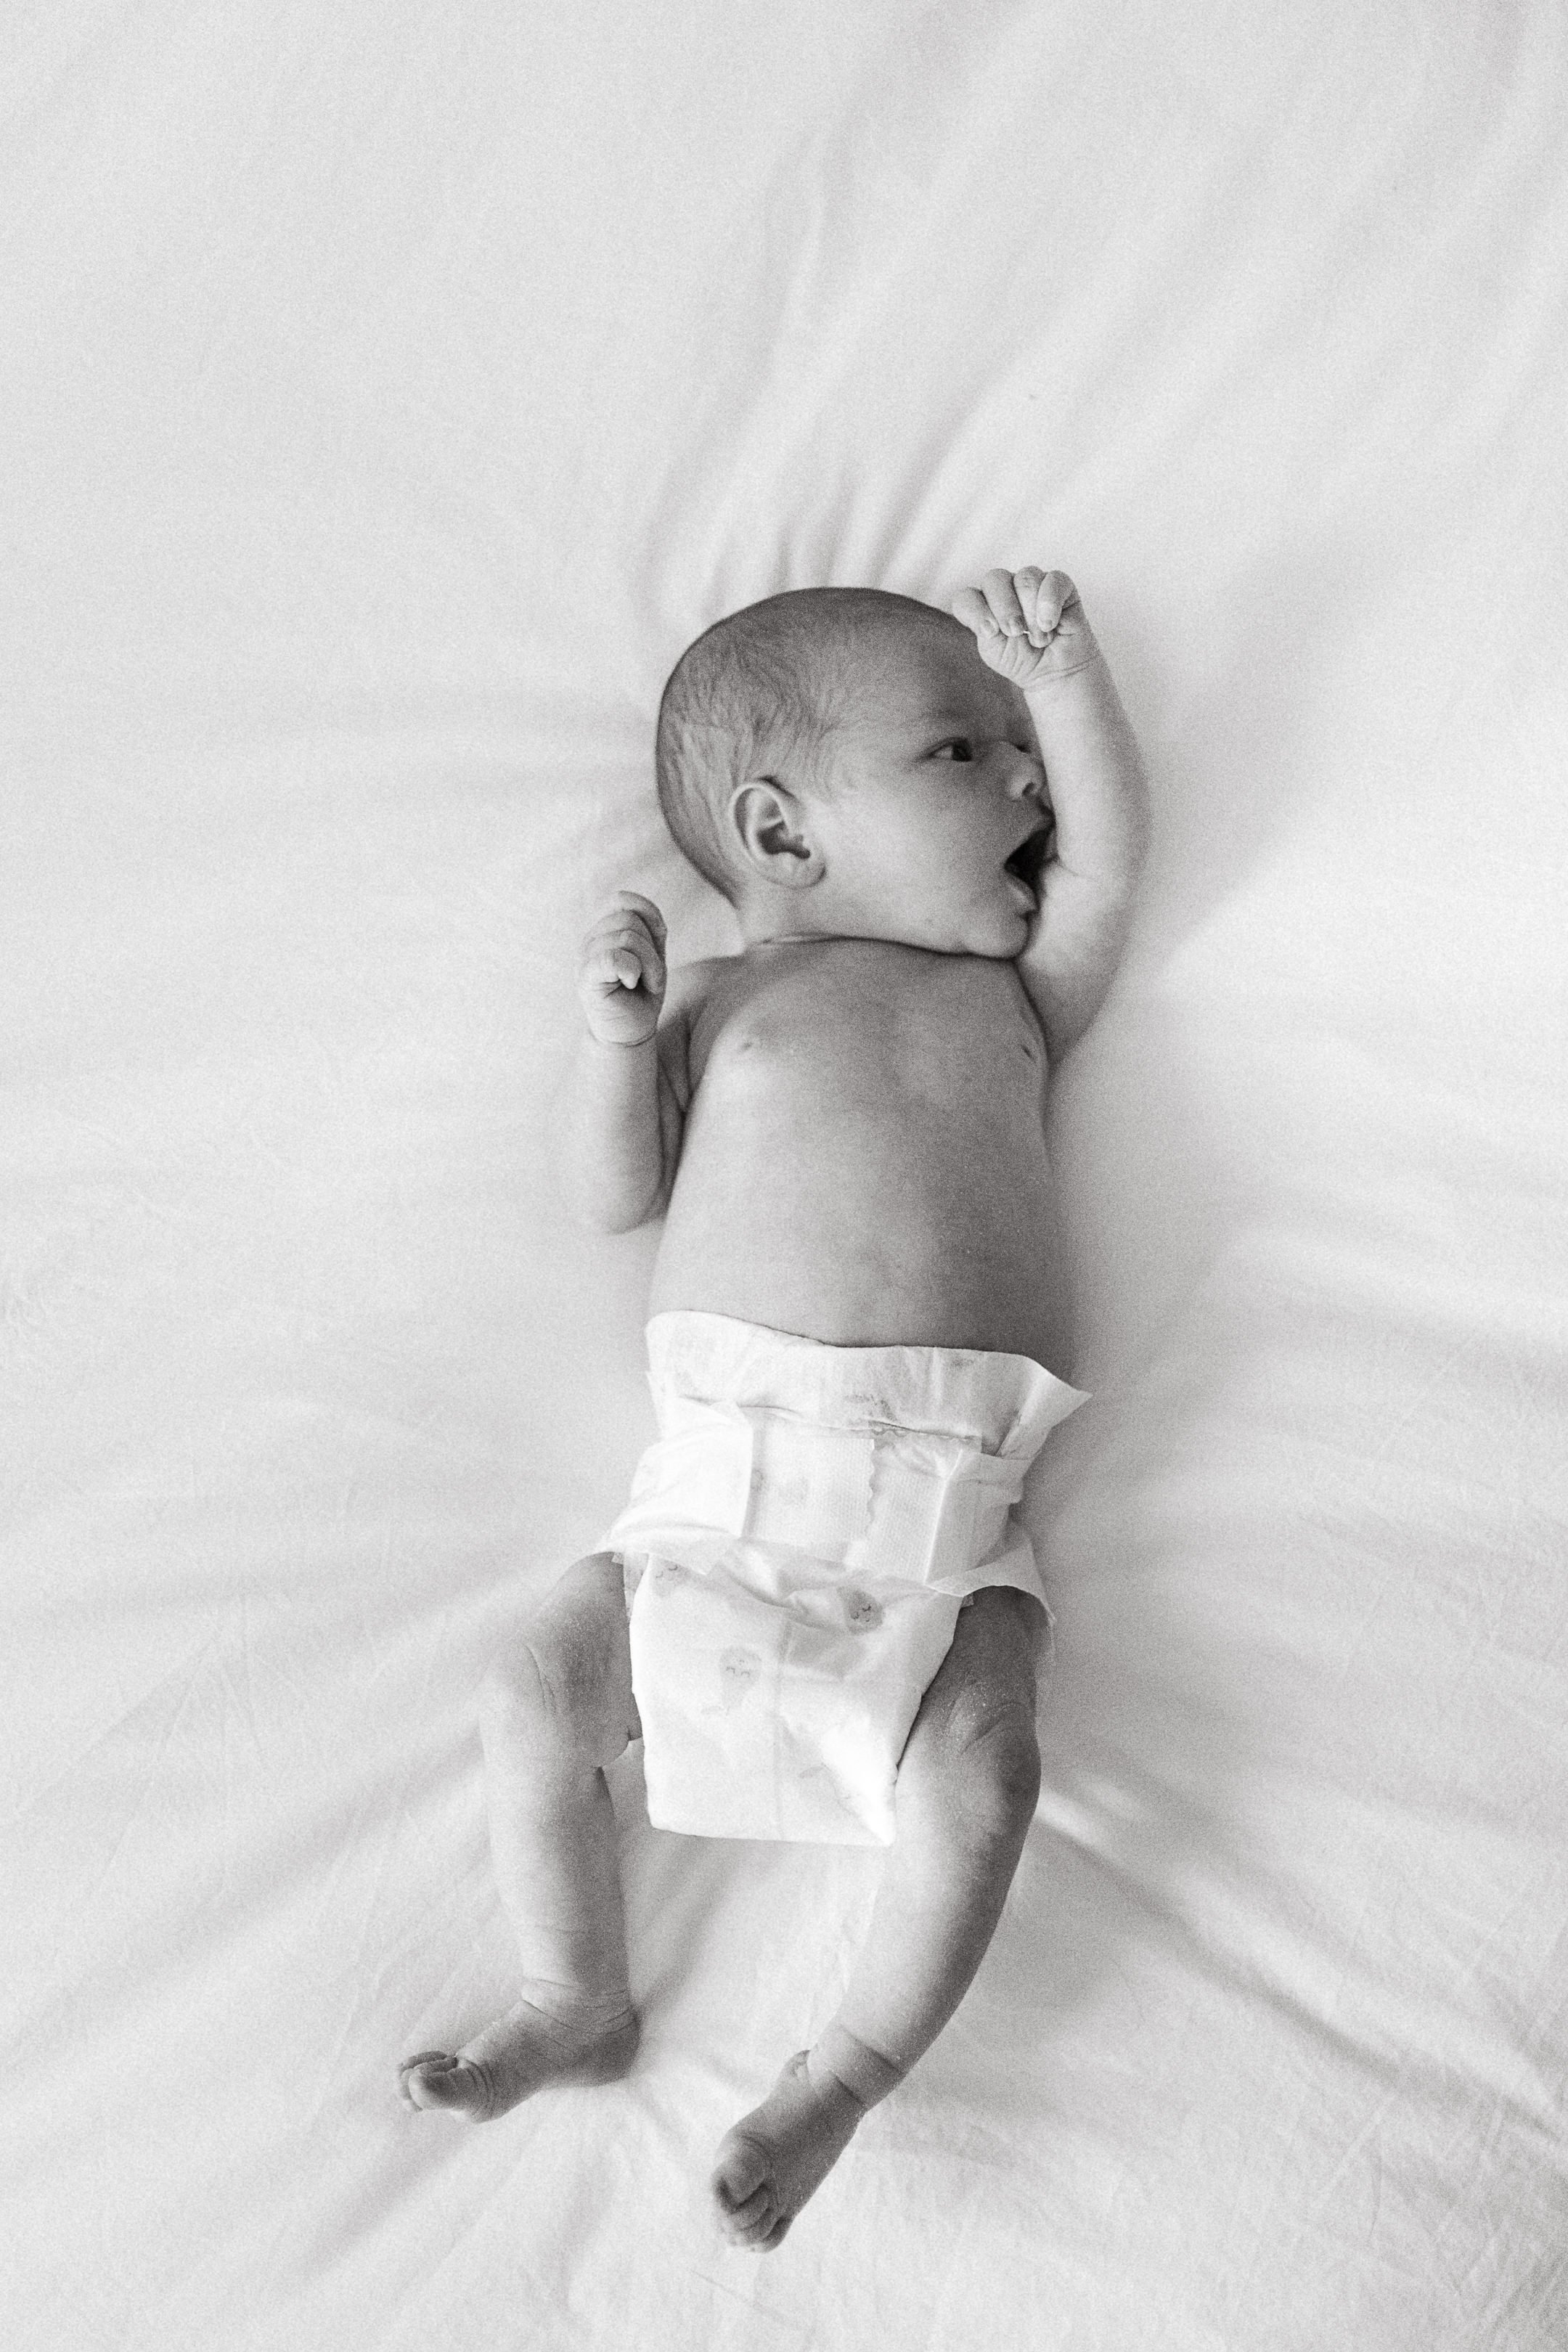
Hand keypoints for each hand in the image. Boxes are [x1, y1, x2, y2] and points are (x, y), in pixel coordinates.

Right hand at [578, 891, 666, 1046]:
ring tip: (641, 983)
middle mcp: (590, 941)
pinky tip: (629, 984)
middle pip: (629, 919)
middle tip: (648, 975)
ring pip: (627, 938)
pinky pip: (613, 957)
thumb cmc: (641, 995)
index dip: (647, 916)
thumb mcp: (654, 955)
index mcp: (603, 931)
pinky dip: (632, 970)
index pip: (622, 900)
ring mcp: (584, 958)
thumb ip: (651, 928)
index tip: (654, 945)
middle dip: (651, 949)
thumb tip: (643, 909)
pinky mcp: (586, 977)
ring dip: (649, 965)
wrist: (629, 1033)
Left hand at [952, 568, 1096, 690]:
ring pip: (1025, 578)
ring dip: (1031, 613)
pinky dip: (1050, 604)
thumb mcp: (994, 650)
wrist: (1055, 671)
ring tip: (1039, 638)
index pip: (967, 596)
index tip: (991, 633)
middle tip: (1016, 632)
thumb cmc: (1023, 660)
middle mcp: (1006, 589)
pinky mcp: (1059, 585)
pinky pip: (1053, 580)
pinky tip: (1051, 624)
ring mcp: (1032, 583)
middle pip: (995, 578)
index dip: (975, 611)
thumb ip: (982, 626)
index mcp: (985, 604)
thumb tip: (987, 612)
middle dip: (1005, 609)